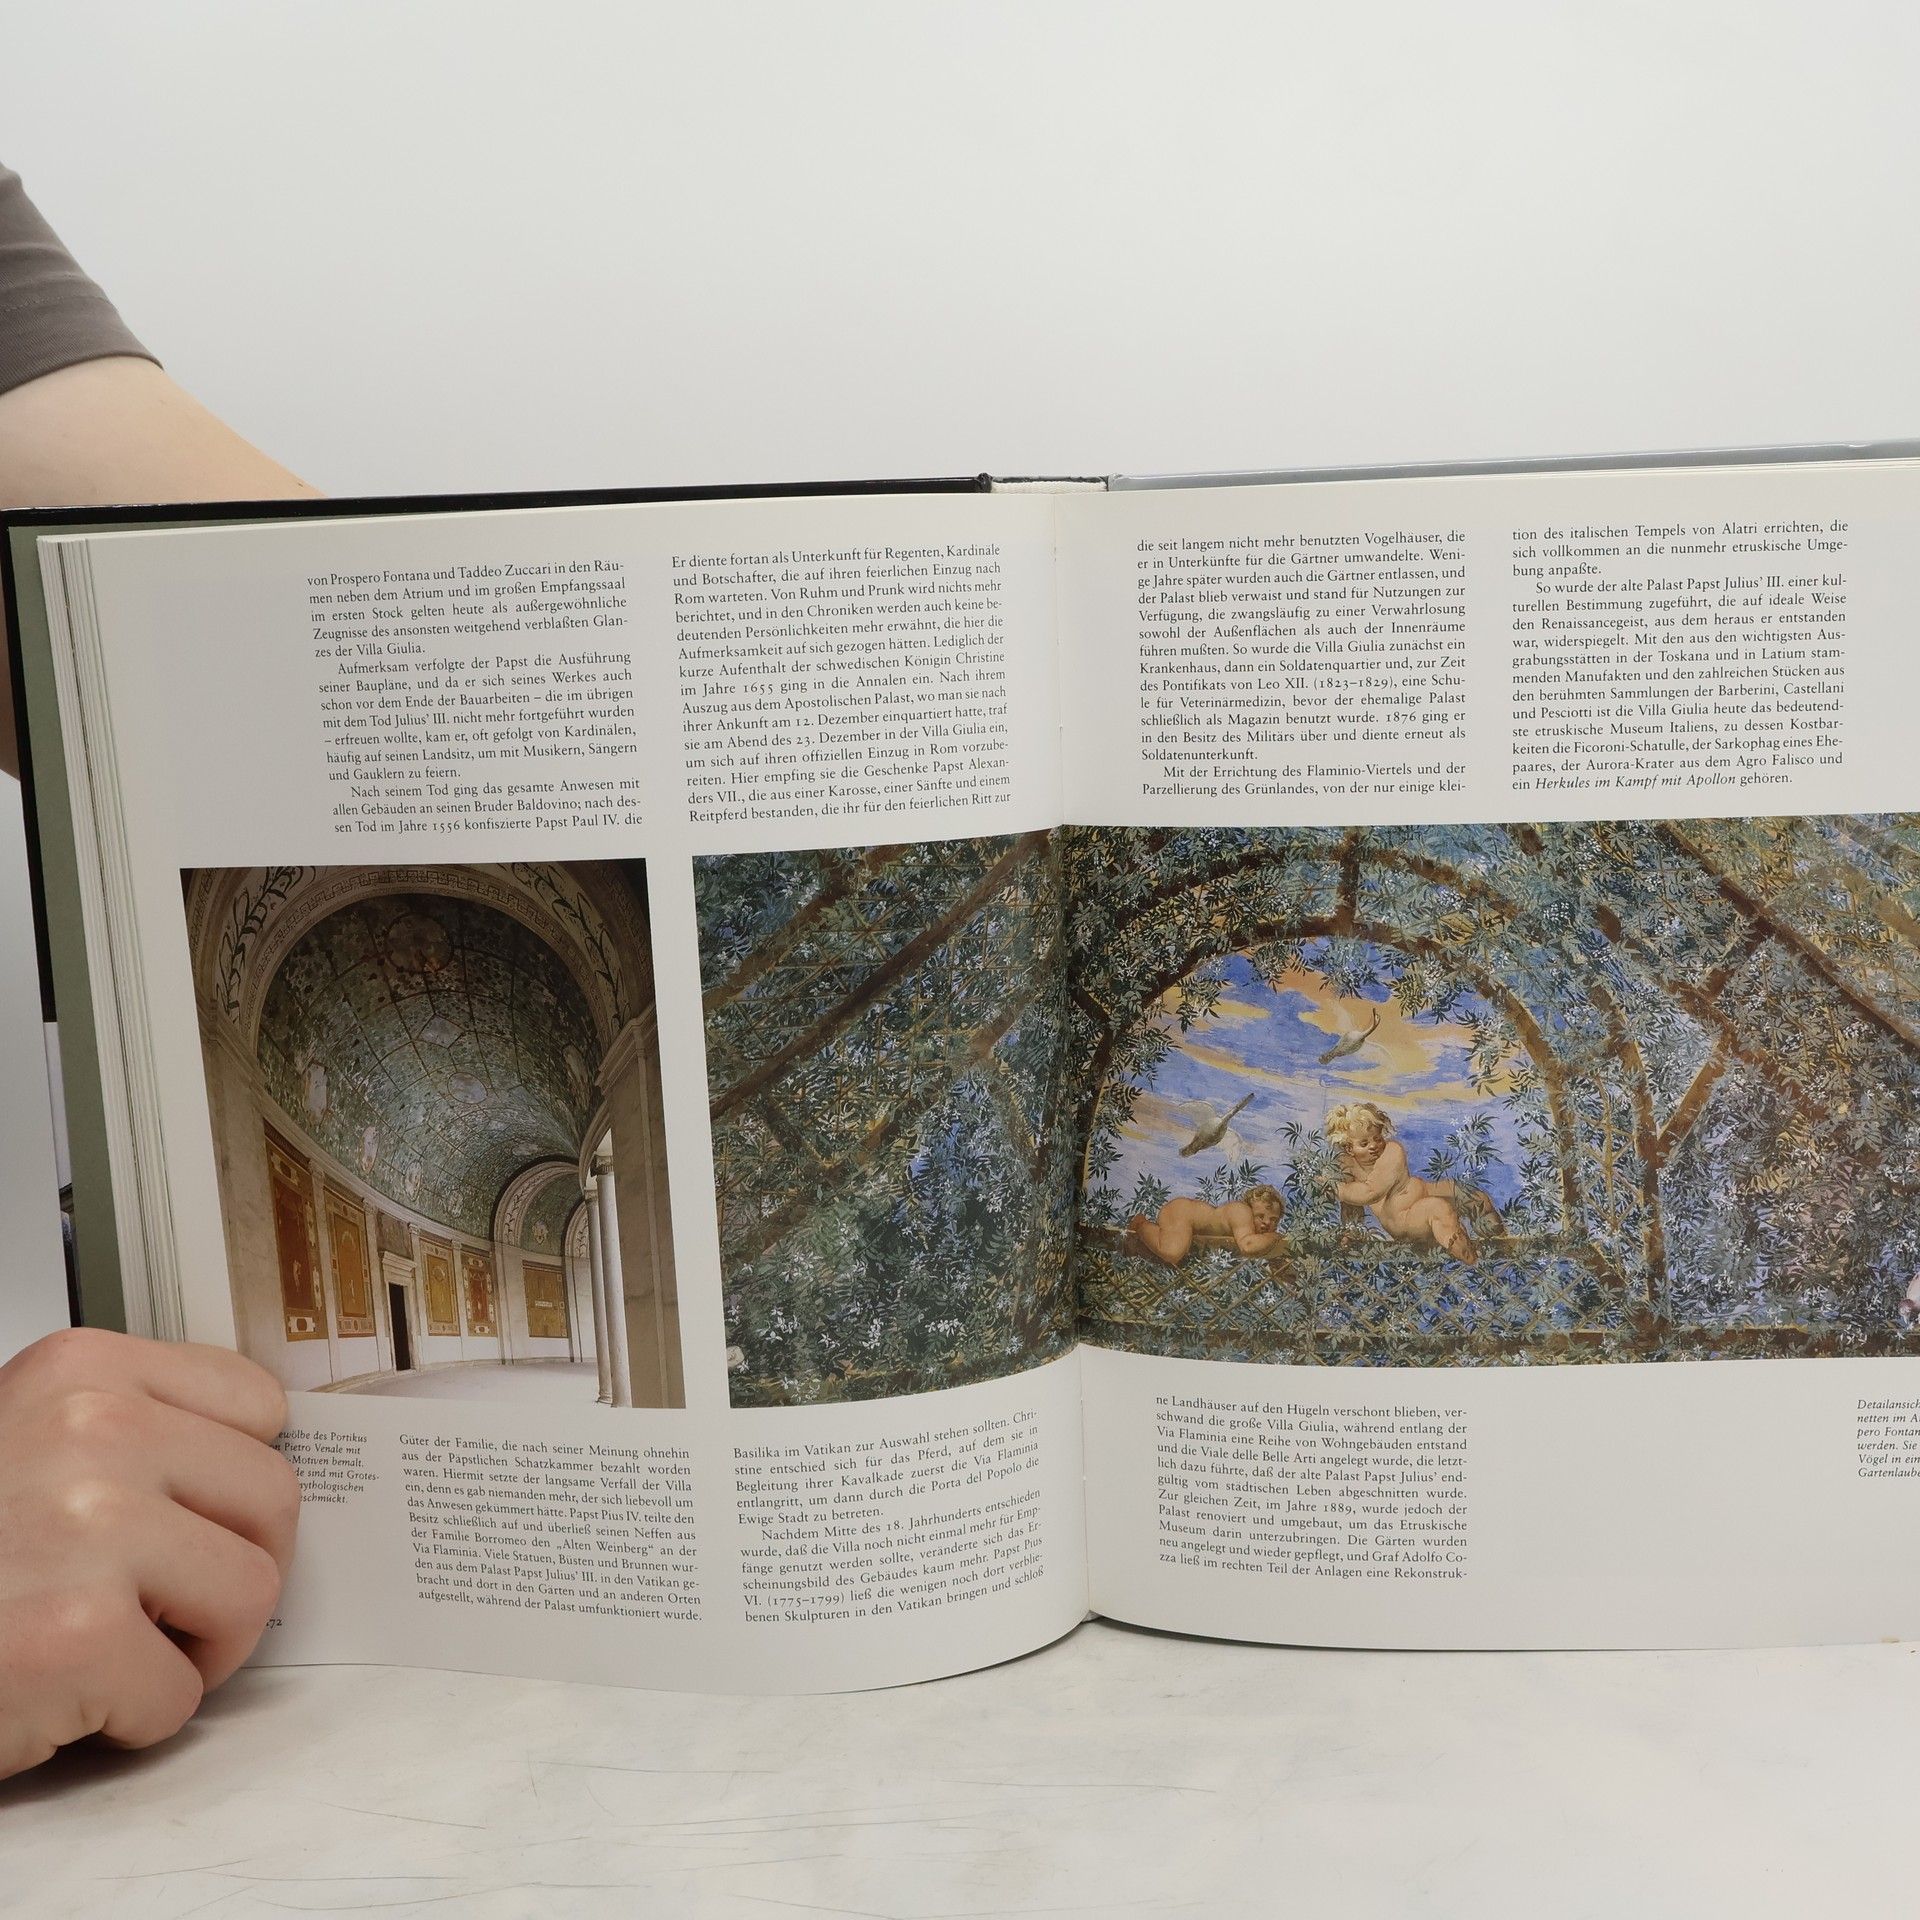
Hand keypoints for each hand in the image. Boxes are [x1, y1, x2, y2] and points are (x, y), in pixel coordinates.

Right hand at [0, 1327, 298, 1778]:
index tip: (197, 1521)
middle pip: (273, 1499)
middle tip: (161, 1605)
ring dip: (193, 1648)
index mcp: (85, 1372)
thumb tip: (253, 1462)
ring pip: (249, 1592)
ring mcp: (89, 1526)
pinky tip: (62, 1694)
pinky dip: (132, 1719)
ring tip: (113, 1650)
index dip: (235, 1485)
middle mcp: (94, 1429)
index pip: (258, 1407)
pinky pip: (181, 1693)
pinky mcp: (76, 1633)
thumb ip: (135, 1435)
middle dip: (230, 1569)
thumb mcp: (30, 1446)